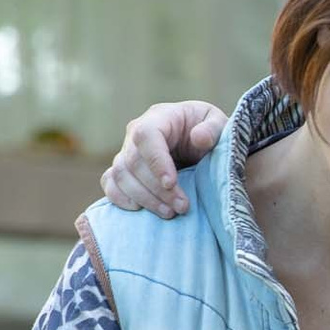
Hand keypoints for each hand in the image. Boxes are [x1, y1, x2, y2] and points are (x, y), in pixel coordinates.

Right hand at [100, 100, 226, 217]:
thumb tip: (199, 138)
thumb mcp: (219, 125)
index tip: (171, 183)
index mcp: (160, 117)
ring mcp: (126, 151)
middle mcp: (136, 133)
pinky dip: (119, 197)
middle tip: (182, 207)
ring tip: (170, 213)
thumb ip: (213, 129)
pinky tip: (139, 210)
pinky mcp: (123, 170)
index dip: (156, 161)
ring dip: (143, 198)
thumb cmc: (208, 131)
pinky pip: (110, 182)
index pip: (146, 135)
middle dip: (157, 189)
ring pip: (121, 175)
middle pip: (133, 161)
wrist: (200, 143)